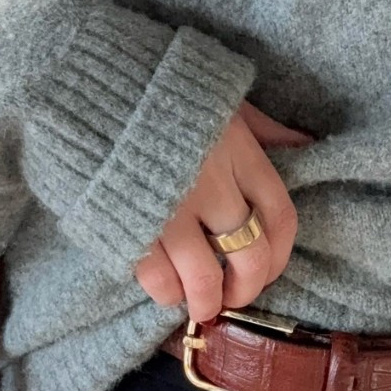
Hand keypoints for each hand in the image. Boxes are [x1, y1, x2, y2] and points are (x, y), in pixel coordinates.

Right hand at [134, 100, 312, 321]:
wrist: (86, 85)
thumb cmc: (158, 90)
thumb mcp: (221, 98)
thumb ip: (262, 128)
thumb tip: (303, 143)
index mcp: (239, 153)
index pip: (280, 217)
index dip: (280, 256)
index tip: (268, 271)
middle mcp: (213, 185)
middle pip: (250, 256)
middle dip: (245, 288)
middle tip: (231, 297)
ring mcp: (171, 209)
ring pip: (205, 277)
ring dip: (205, 301)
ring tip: (198, 306)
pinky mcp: (130, 225)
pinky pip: (158, 277)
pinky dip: (166, 293)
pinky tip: (166, 290)